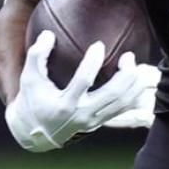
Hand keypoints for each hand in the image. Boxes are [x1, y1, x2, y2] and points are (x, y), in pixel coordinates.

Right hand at [5, 30, 159, 150]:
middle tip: (128, 56)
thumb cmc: (32, 101)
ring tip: (135, 64)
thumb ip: (36, 55)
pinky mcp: (101, 123)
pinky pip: (124, 109)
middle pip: (113, 94)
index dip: (92, 62)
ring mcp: (94, 121)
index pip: (84, 81)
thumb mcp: (29, 79)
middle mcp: (82, 114)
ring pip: (123, 103)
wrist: (37, 134)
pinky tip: (140, 80)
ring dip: (135, 84)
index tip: (98, 45)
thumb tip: (48, 34)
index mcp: (65, 104)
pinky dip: (135, 94)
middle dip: (126, 74)